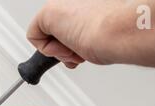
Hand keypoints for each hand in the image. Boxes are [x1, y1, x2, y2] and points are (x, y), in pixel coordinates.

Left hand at [28, 0, 154, 68]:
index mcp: (85, 6)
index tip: (81, 52)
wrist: (121, 32)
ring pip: (47, 37)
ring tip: (78, 50)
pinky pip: (34, 38)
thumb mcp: (104, 34)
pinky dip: (49, 51)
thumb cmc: (120, 34)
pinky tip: (67, 48)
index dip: (72, 45)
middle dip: (66, 50)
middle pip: (57, 34)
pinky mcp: (47, 13)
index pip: (70, 28)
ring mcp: (59, 6)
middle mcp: (72, 3)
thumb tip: (85, 47)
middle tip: (79, 53)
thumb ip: (90, 37)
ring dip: (61, 52)